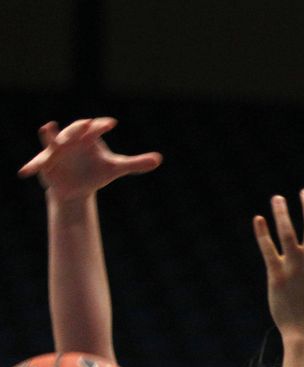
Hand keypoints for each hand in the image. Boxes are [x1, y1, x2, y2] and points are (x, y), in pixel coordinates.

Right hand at [18, 118, 161, 201]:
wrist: (77, 187)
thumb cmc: (96, 172)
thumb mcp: (116, 168)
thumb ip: (136, 163)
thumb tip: (159, 159)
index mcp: (89, 137)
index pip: (96, 128)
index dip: (102, 125)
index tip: (112, 124)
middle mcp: (73, 139)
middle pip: (75, 130)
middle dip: (79, 128)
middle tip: (86, 124)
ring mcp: (58, 150)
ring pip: (53, 140)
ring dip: (50, 135)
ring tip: (48, 127)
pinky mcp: (46, 161)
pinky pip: (39, 162)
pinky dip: (33, 166)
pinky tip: (25, 172)